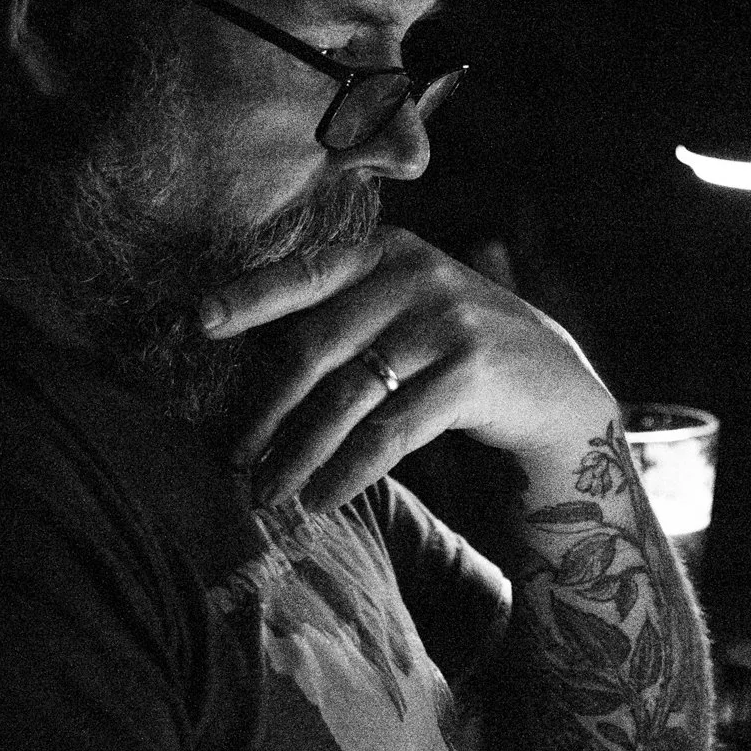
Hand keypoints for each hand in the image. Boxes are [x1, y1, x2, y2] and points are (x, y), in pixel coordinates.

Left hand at [202, 228, 618, 511]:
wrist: (552, 384)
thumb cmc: (452, 349)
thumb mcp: (406, 306)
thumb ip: (343, 310)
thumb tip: (244, 361)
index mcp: (386, 251)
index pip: (305, 272)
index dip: (251, 297)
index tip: (199, 321)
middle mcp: (415, 277)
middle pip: (315, 346)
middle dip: (266, 409)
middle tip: (234, 455)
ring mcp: (447, 323)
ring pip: (348, 396)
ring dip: (300, 453)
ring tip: (269, 492)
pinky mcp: (471, 373)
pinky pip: (391, 431)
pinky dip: (350, 471)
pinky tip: (322, 499)